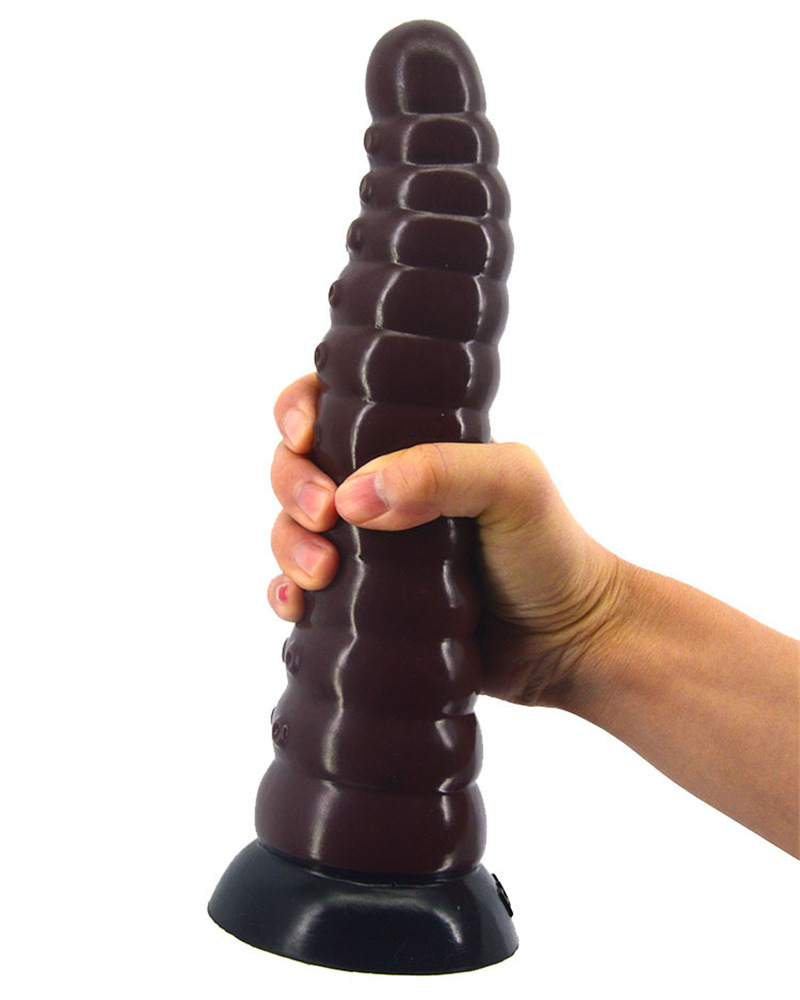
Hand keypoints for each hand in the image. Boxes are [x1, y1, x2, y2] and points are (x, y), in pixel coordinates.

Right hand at [268, 373, 621, 706]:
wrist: (567, 642)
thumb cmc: (551, 550)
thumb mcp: (514, 486)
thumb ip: (443, 472)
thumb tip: (355, 496)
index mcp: (412, 444)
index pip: (335, 404)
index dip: (299, 409)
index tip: (302, 436)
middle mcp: (381, 489)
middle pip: (299, 465)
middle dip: (292, 484)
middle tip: (322, 516)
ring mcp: (367, 547)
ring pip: (292, 527)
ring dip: (287, 543)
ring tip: (320, 573)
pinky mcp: (361, 602)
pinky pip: (300, 590)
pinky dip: (285, 592)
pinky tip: (295, 604)